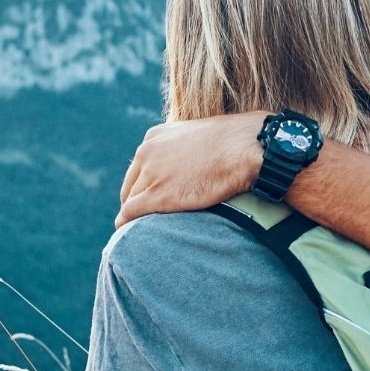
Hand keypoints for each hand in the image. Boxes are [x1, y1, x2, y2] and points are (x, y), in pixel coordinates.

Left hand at [116, 112, 266, 227]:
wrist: (243, 148)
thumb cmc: (235, 143)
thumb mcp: (200, 137)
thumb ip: (188, 150)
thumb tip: (196, 164)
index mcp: (155, 138)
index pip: (140, 167)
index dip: (143, 186)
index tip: (148, 199)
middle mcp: (147, 153)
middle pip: (131, 185)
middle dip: (135, 201)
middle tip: (142, 219)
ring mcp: (150, 174)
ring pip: (130, 201)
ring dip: (133, 216)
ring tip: (139, 231)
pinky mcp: (157, 195)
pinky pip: (130, 213)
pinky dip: (126, 224)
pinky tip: (127, 233)